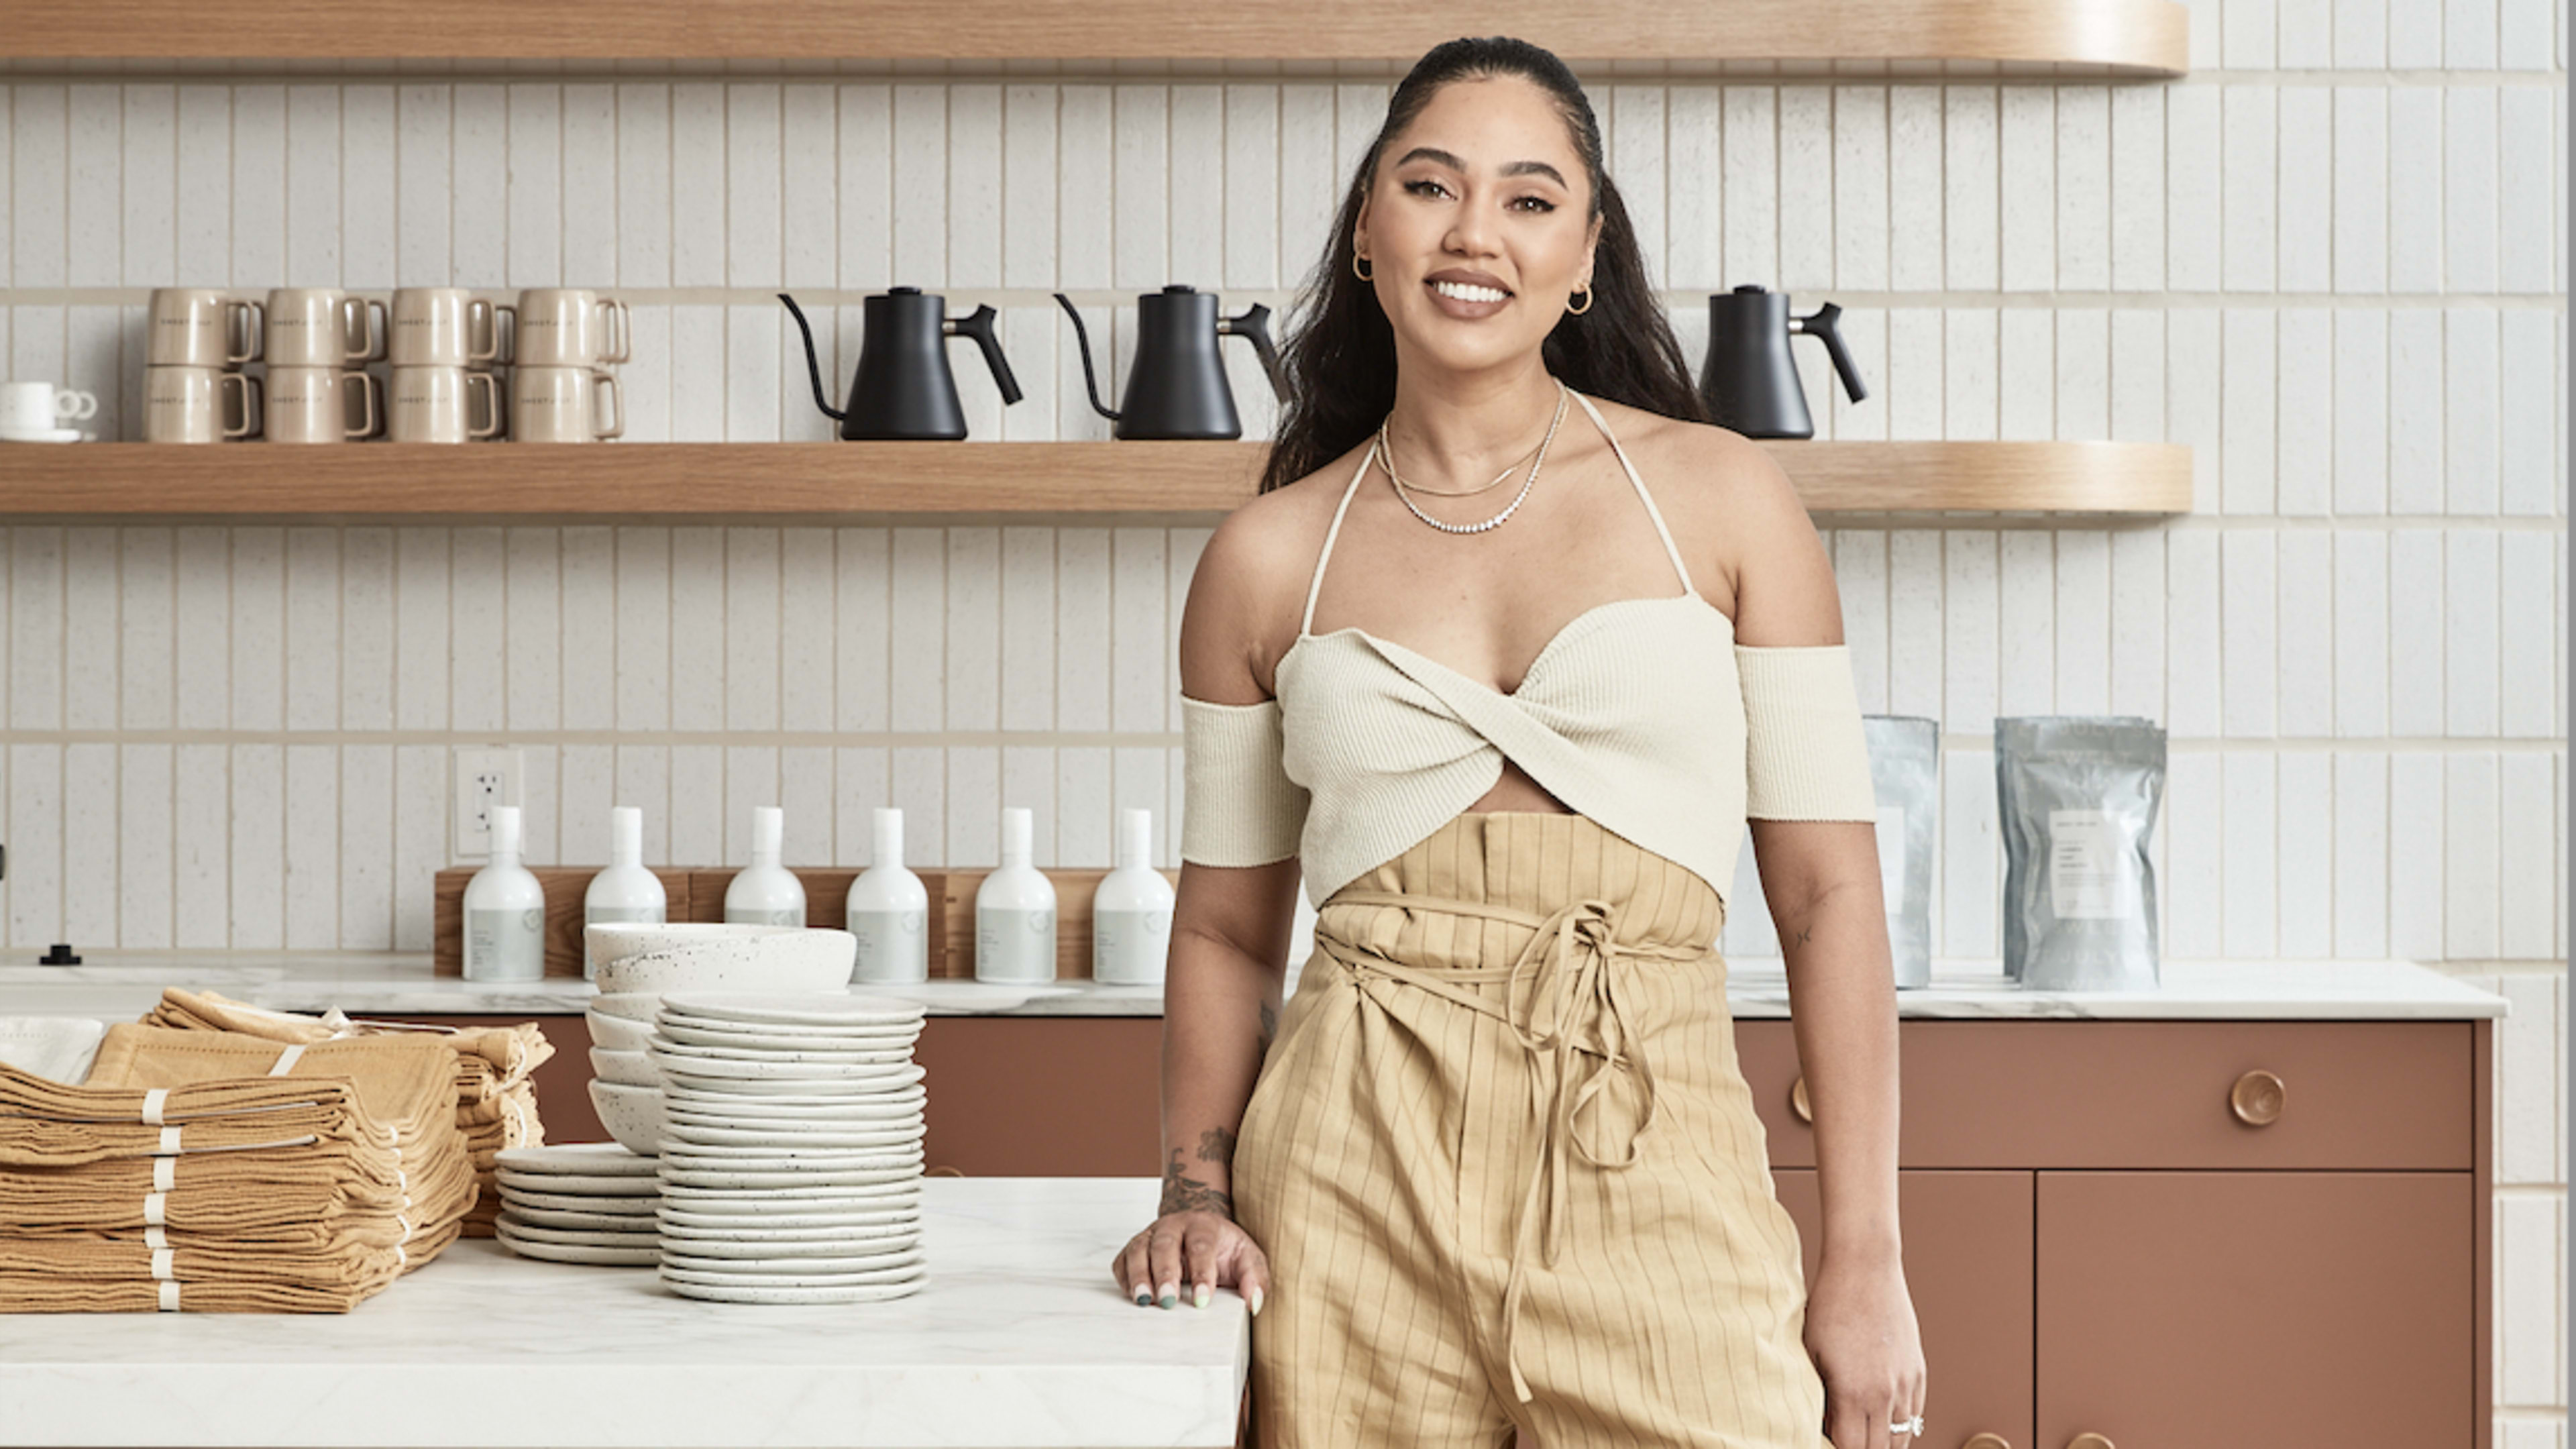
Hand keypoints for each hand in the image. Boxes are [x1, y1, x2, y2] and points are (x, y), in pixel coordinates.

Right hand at [1110, 1209, 1271, 1314]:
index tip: (1202, 1300)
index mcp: (1204, 1225)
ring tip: (1143, 1300)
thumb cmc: (1224, 1249)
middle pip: (1165, 1245)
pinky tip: (1132, 1294)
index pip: (1201, 1246)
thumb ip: (1255, 1278)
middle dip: (1165, 1274)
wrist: (1201, 1230)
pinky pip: (1123, 1260)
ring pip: (1139, 1249)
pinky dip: (1124, 1277)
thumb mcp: (1248, 1258)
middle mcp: (1174, 1226)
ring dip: (1139, 1275)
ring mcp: (1151, 1235)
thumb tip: (1253, 1301)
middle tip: (1168, 1301)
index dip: (1201, 1273)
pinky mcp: (1135, 1248)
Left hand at [1804, 1253, 1926, 1448]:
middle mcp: (1886, 1394)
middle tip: (1841, 1438)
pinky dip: (1899, 1425)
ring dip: (1881, 1443)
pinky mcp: (1918, 1372)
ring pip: (1900, 1437)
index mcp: (1854, 1393)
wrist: (1865, 1268)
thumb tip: (1820, 1425)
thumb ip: (1819, 1397)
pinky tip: (1881, 1421)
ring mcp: (1907, 1384)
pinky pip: (1914, 1415)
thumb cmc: (1830, 1306)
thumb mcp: (1811, 1354)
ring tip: (1861, 1435)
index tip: (1824, 1442)